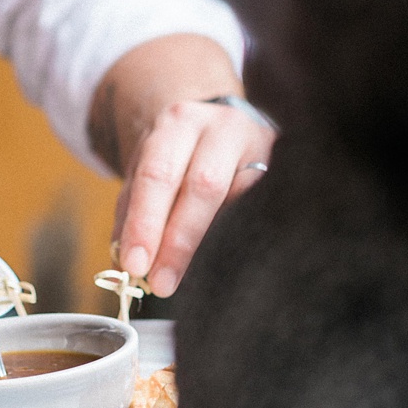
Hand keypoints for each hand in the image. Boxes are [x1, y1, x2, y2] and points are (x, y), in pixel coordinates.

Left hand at [114, 99, 274, 295]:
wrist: (224, 125)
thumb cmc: (182, 154)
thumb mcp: (148, 167)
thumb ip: (131, 210)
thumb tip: (123, 260)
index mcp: (179, 123)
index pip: (158, 174)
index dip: (146, 223)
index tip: (135, 266)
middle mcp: (222, 128)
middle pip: (203, 186)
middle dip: (179, 240)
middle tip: (161, 284)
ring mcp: (260, 145)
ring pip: (240, 199)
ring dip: (211, 244)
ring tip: (189, 278)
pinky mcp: (283, 166)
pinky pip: (262, 206)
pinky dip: (239, 237)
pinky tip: (226, 261)